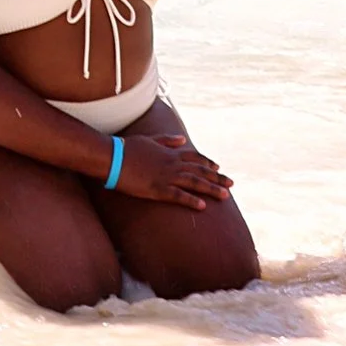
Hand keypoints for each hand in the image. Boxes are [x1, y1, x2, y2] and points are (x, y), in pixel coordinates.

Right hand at [112, 133, 233, 208]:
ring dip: (211, 189)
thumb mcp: (151, 140)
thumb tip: (182, 139)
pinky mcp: (157, 189)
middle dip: (217, 178)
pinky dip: (191, 200)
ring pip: (194, 183)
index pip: (195, 157)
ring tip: (225, 196)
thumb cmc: (128, 148)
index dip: (208, 163)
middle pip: (200, 170)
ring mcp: (166, 176)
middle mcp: (172, 164)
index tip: (218, 168)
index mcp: (171, 153)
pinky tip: (202, 206)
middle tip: (231, 184)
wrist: (113, 157)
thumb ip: (168, 140)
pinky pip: (178, 196)